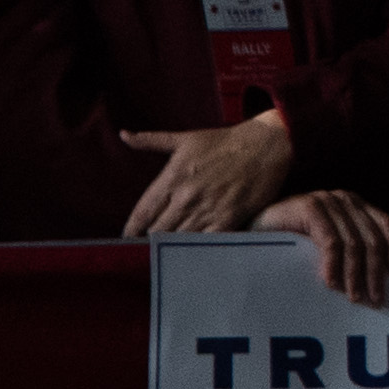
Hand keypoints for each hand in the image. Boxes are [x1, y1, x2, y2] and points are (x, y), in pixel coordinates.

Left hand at [120, 111, 299, 236]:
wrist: (266, 144)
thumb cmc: (224, 141)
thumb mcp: (184, 138)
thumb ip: (151, 140)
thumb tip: (123, 135)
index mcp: (172, 177)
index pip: (142, 213)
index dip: (131, 230)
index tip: (128, 238)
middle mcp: (186, 197)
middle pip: (156, 231)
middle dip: (150, 239)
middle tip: (148, 246)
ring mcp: (207, 209)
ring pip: (178, 240)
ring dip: (171, 247)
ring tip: (166, 253)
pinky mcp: (228, 219)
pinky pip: (204, 243)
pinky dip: (196, 249)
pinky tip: (192, 252)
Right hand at [257, 189, 388, 301]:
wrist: (253, 228)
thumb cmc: (291, 239)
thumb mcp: (328, 242)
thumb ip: (351, 249)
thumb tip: (381, 277)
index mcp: (355, 205)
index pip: (386, 225)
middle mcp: (345, 199)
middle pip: (372, 238)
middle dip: (374, 272)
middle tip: (374, 298)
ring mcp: (327, 201)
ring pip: (353, 243)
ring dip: (354, 274)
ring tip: (353, 296)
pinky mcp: (310, 207)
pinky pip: (330, 241)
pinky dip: (333, 264)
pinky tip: (331, 283)